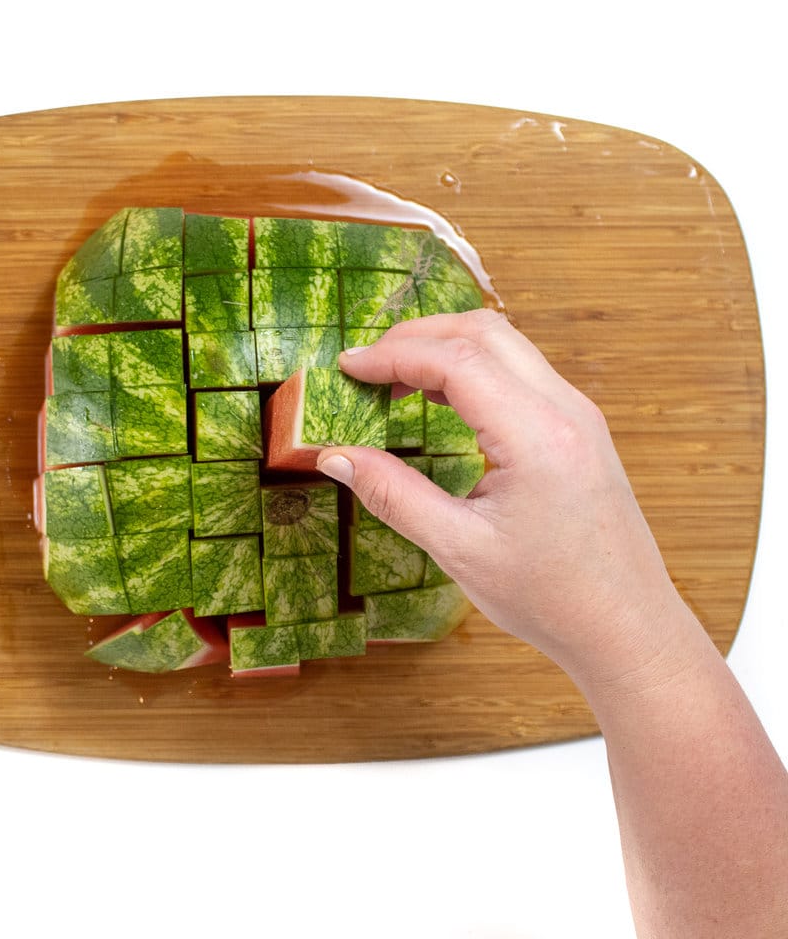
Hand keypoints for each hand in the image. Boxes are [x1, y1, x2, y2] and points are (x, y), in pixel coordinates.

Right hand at [317, 309, 688, 687]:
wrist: (626, 628)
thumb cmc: (551, 599)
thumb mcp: (458, 550)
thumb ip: (392, 494)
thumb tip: (334, 456)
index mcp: (538, 436)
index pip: (456, 360)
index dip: (392, 355)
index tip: (346, 368)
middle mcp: (566, 410)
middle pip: (483, 332)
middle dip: (416, 337)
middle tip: (365, 367)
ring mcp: (578, 415)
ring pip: (505, 344)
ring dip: (445, 349)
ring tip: (393, 381)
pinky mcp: (578, 428)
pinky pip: (520, 372)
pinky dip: (472, 370)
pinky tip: (438, 400)